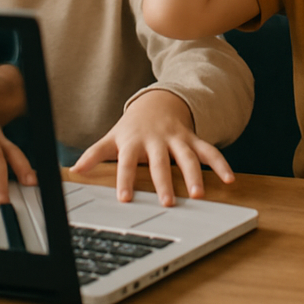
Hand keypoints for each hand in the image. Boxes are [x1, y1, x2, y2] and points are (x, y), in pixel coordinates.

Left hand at [71, 89, 233, 206]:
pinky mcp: (193, 138)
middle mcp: (157, 140)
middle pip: (160, 163)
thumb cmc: (132, 126)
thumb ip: (95, 154)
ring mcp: (177, 139)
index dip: (125, 180)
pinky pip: (209, 151)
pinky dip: (220, 164)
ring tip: (198, 195)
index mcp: (134, 142)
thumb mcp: (112, 137)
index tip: (125, 199)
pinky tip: (229, 179)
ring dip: (194, 176)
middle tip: (167, 202)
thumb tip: (74, 169)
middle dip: (164, 182)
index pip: (126, 163)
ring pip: (187, 157)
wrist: (158, 101)